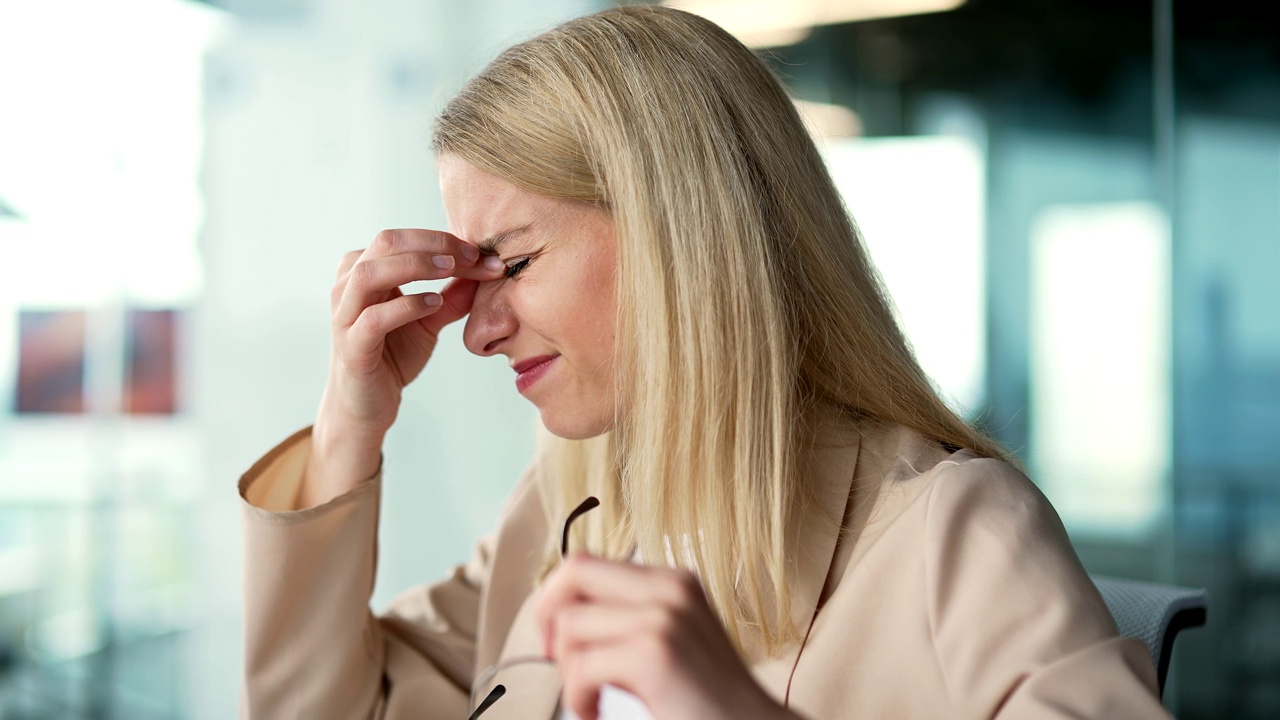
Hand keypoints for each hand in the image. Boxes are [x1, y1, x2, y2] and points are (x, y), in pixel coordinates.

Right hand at [300, 229, 504, 506]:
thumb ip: (452, 297)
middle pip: (385, 242)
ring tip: (450, 269)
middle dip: (433, 243)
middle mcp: (348, 287)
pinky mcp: (351, 347)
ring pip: (369, 273)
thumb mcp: (428, 322)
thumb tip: (485, 272)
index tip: (483, 254)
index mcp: (365, 272)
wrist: (366, 407)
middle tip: (471, 256)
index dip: (443, 240)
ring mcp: (345, 316)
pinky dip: (405, 305)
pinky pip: (373, 318)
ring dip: (414, 265)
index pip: (403, 239)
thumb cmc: (392, 357)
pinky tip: (434, 304)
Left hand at [533, 553, 801, 719]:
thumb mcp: (667, 642)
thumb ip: (627, 618)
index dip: (555, 598)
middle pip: (573, 572)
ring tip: (591, 698)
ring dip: (567, 672)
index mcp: (671, 581)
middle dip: (546, 616)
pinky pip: (581, 666)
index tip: (554, 640)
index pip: (586, 563)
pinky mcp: (655, 654)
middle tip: (553, 659)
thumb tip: (557, 615)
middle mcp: (669, 589)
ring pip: (570, 625)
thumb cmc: (705, 700)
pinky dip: (577, 699)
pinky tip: (596, 712)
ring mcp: (664, 618)